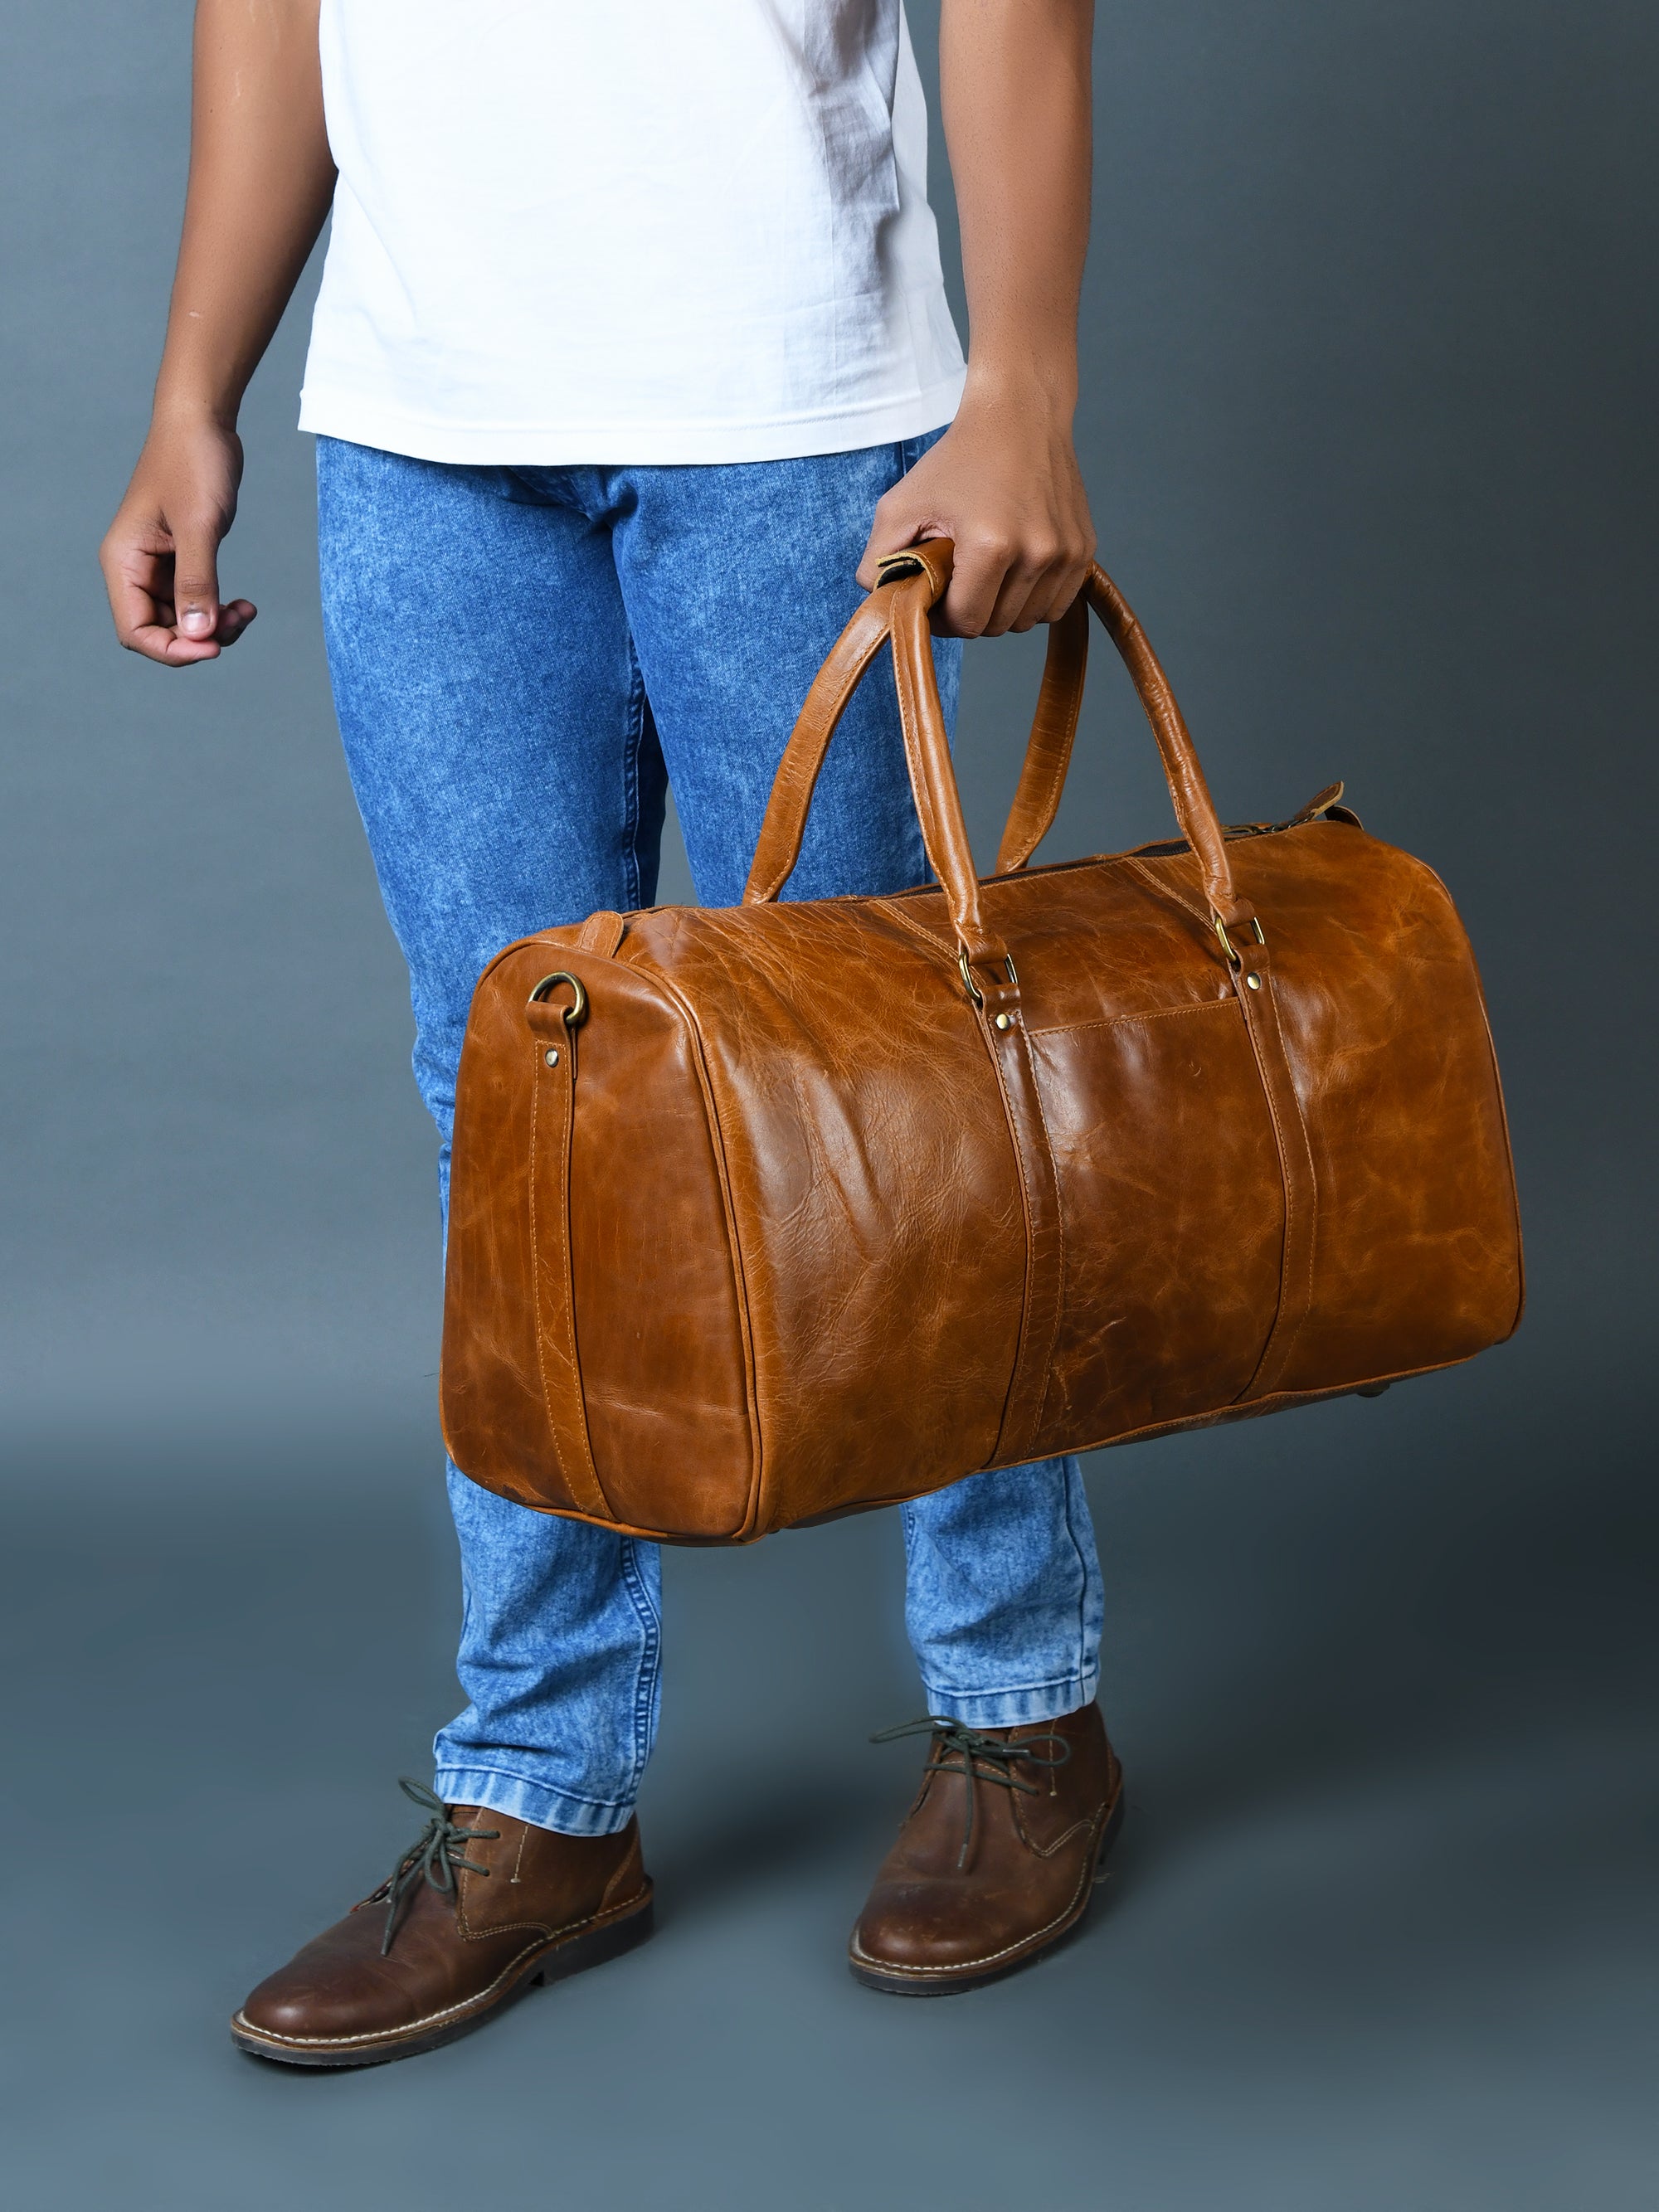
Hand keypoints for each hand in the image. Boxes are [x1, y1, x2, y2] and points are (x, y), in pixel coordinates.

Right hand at [99, 413, 256, 664]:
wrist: (202, 421)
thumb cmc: (193, 462)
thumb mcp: (198, 525)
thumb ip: (197, 582)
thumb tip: (198, 634)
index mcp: (123, 561)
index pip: (135, 631)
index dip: (173, 649)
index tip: (214, 645)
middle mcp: (134, 568)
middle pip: (159, 632)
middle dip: (199, 638)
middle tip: (239, 621)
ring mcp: (157, 565)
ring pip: (180, 621)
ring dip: (213, 627)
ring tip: (246, 612)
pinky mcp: (180, 559)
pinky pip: (195, 602)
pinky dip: (218, 610)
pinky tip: (243, 604)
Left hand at [856, 382, 1095, 637]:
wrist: (1020, 414)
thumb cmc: (958, 459)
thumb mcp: (900, 504)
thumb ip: (877, 562)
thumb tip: (880, 607)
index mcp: (991, 545)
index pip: (966, 623)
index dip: (942, 619)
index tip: (935, 596)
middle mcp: (1037, 552)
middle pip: (997, 626)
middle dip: (971, 612)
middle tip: (957, 580)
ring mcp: (1066, 553)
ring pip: (1027, 621)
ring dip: (1002, 608)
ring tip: (985, 572)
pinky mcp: (1084, 549)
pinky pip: (1055, 605)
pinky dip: (1031, 598)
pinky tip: (1014, 569)